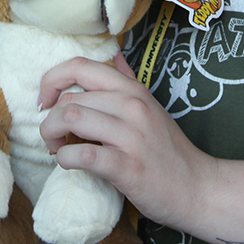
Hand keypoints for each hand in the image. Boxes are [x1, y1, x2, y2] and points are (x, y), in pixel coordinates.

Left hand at [36, 52, 214, 232]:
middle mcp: (132, 106)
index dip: (52, 79)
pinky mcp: (127, 166)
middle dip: (50, 119)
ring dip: (52, 135)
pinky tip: (69, 164)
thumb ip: (128, 82)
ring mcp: (131, 135)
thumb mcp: (151, 107)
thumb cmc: (168, 150)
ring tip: (57, 148)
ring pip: (70, 118)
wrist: (197, 188)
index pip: (80, 66)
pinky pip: (81, 154)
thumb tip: (113, 55)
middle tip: (54, 137)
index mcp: (133, 90)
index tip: (46, 101)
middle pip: (69, 99)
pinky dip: (65, 159)